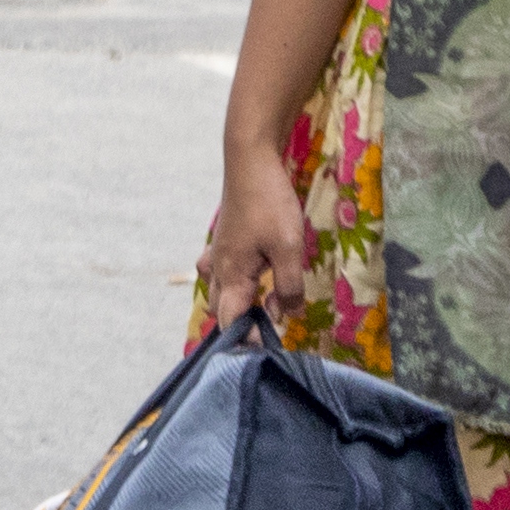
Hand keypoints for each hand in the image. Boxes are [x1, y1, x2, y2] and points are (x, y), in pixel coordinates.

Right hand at [193, 143, 313, 334]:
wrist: (250, 161)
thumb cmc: (269, 205)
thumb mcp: (288, 249)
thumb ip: (289, 286)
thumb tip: (290, 314)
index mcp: (231, 276)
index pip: (231, 321)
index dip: (247, 339)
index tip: (269, 348)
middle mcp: (219, 269)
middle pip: (222, 310)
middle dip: (242, 324)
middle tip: (270, 329)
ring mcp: (220, 254)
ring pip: (222, 291)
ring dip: (239, 304)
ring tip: (264, 305)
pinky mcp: (227, 242)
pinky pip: (223, 272)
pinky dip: (235, 283)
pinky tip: (253, 277)